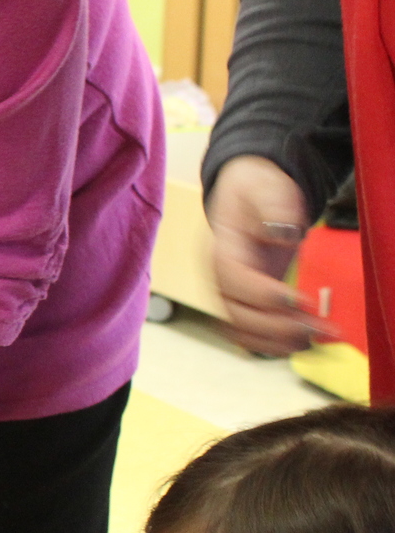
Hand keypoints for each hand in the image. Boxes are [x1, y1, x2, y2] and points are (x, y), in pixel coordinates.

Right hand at [206, 155, 333, 355]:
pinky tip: (298, 343)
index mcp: (219, 249)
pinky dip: (270, 344)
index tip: (299, 300)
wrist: (246, 195)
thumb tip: (282, 234)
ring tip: (311, 340)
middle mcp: (217, 277)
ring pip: (239, 329)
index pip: (232, 279)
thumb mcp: (266, 188)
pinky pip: (247, 333)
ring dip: (274, 341)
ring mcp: (228, 293)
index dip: (262, 295)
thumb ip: (273, 207)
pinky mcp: (242, 303)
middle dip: (275, 325)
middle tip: (315, 328)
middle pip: (234, 312)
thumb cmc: (257, 190)